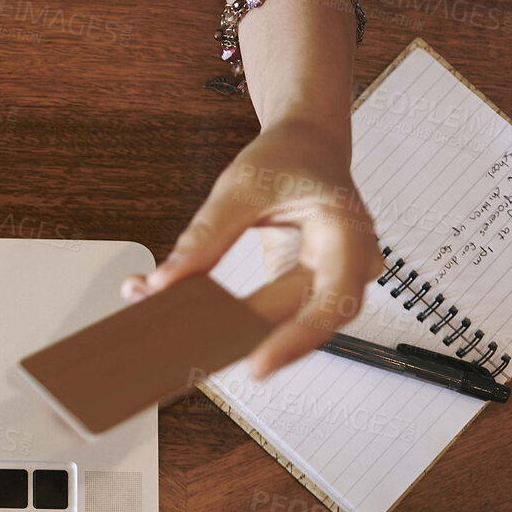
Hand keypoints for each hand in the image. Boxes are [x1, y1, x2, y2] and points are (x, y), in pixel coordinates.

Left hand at [121, 117, 382, 376]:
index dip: (299, 338)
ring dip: (230, 334)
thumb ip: (204, 237)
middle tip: (194, 357)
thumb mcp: (240, 186)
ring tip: (177, 338)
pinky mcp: (300, 291)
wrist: (308, 146)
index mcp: (345, 230)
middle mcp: (348, 263)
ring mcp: (328, 281)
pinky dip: (228, 321)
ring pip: (282, 325)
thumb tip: (163, 284)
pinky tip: (187, 321)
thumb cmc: (287, 159)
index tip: (257, 364)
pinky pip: (268, 317)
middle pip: (304, 321)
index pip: (335, 299)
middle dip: (247, 341)